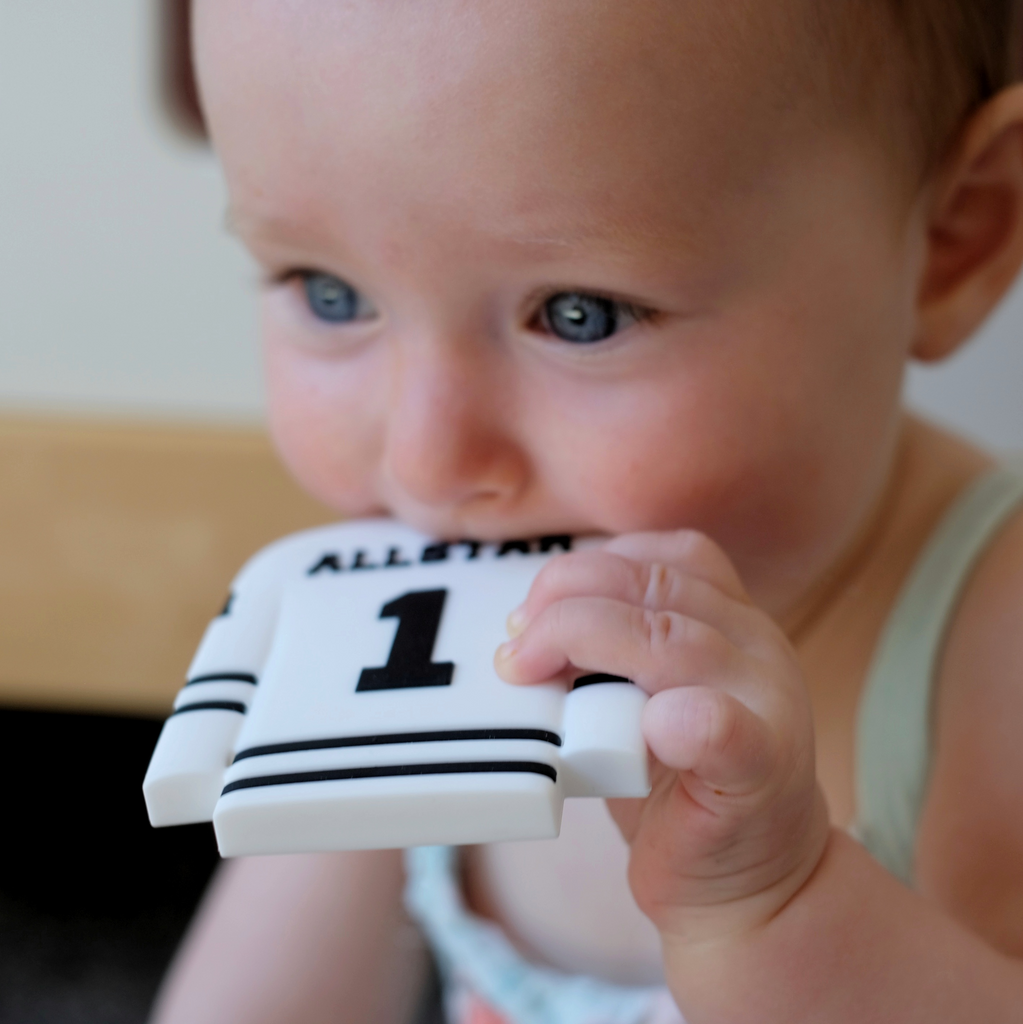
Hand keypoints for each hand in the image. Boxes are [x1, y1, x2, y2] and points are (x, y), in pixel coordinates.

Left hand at [495, 530, 829, 946]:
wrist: (749, 882)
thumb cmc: (677, 783)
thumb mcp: (637, 697)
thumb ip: (606, 651)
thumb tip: (519, 626)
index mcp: (731, 618)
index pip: (666, 557)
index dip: (589, 567)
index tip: (532, 608)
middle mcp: (757, 646)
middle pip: (656, 590)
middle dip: (566, 604)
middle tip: (512, 650)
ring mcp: (768, 705)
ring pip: (674, 643)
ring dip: (584, 643)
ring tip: (528, 675)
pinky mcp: (762, 772)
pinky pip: (725, 728)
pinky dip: (682, 718)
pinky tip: (646, 726)